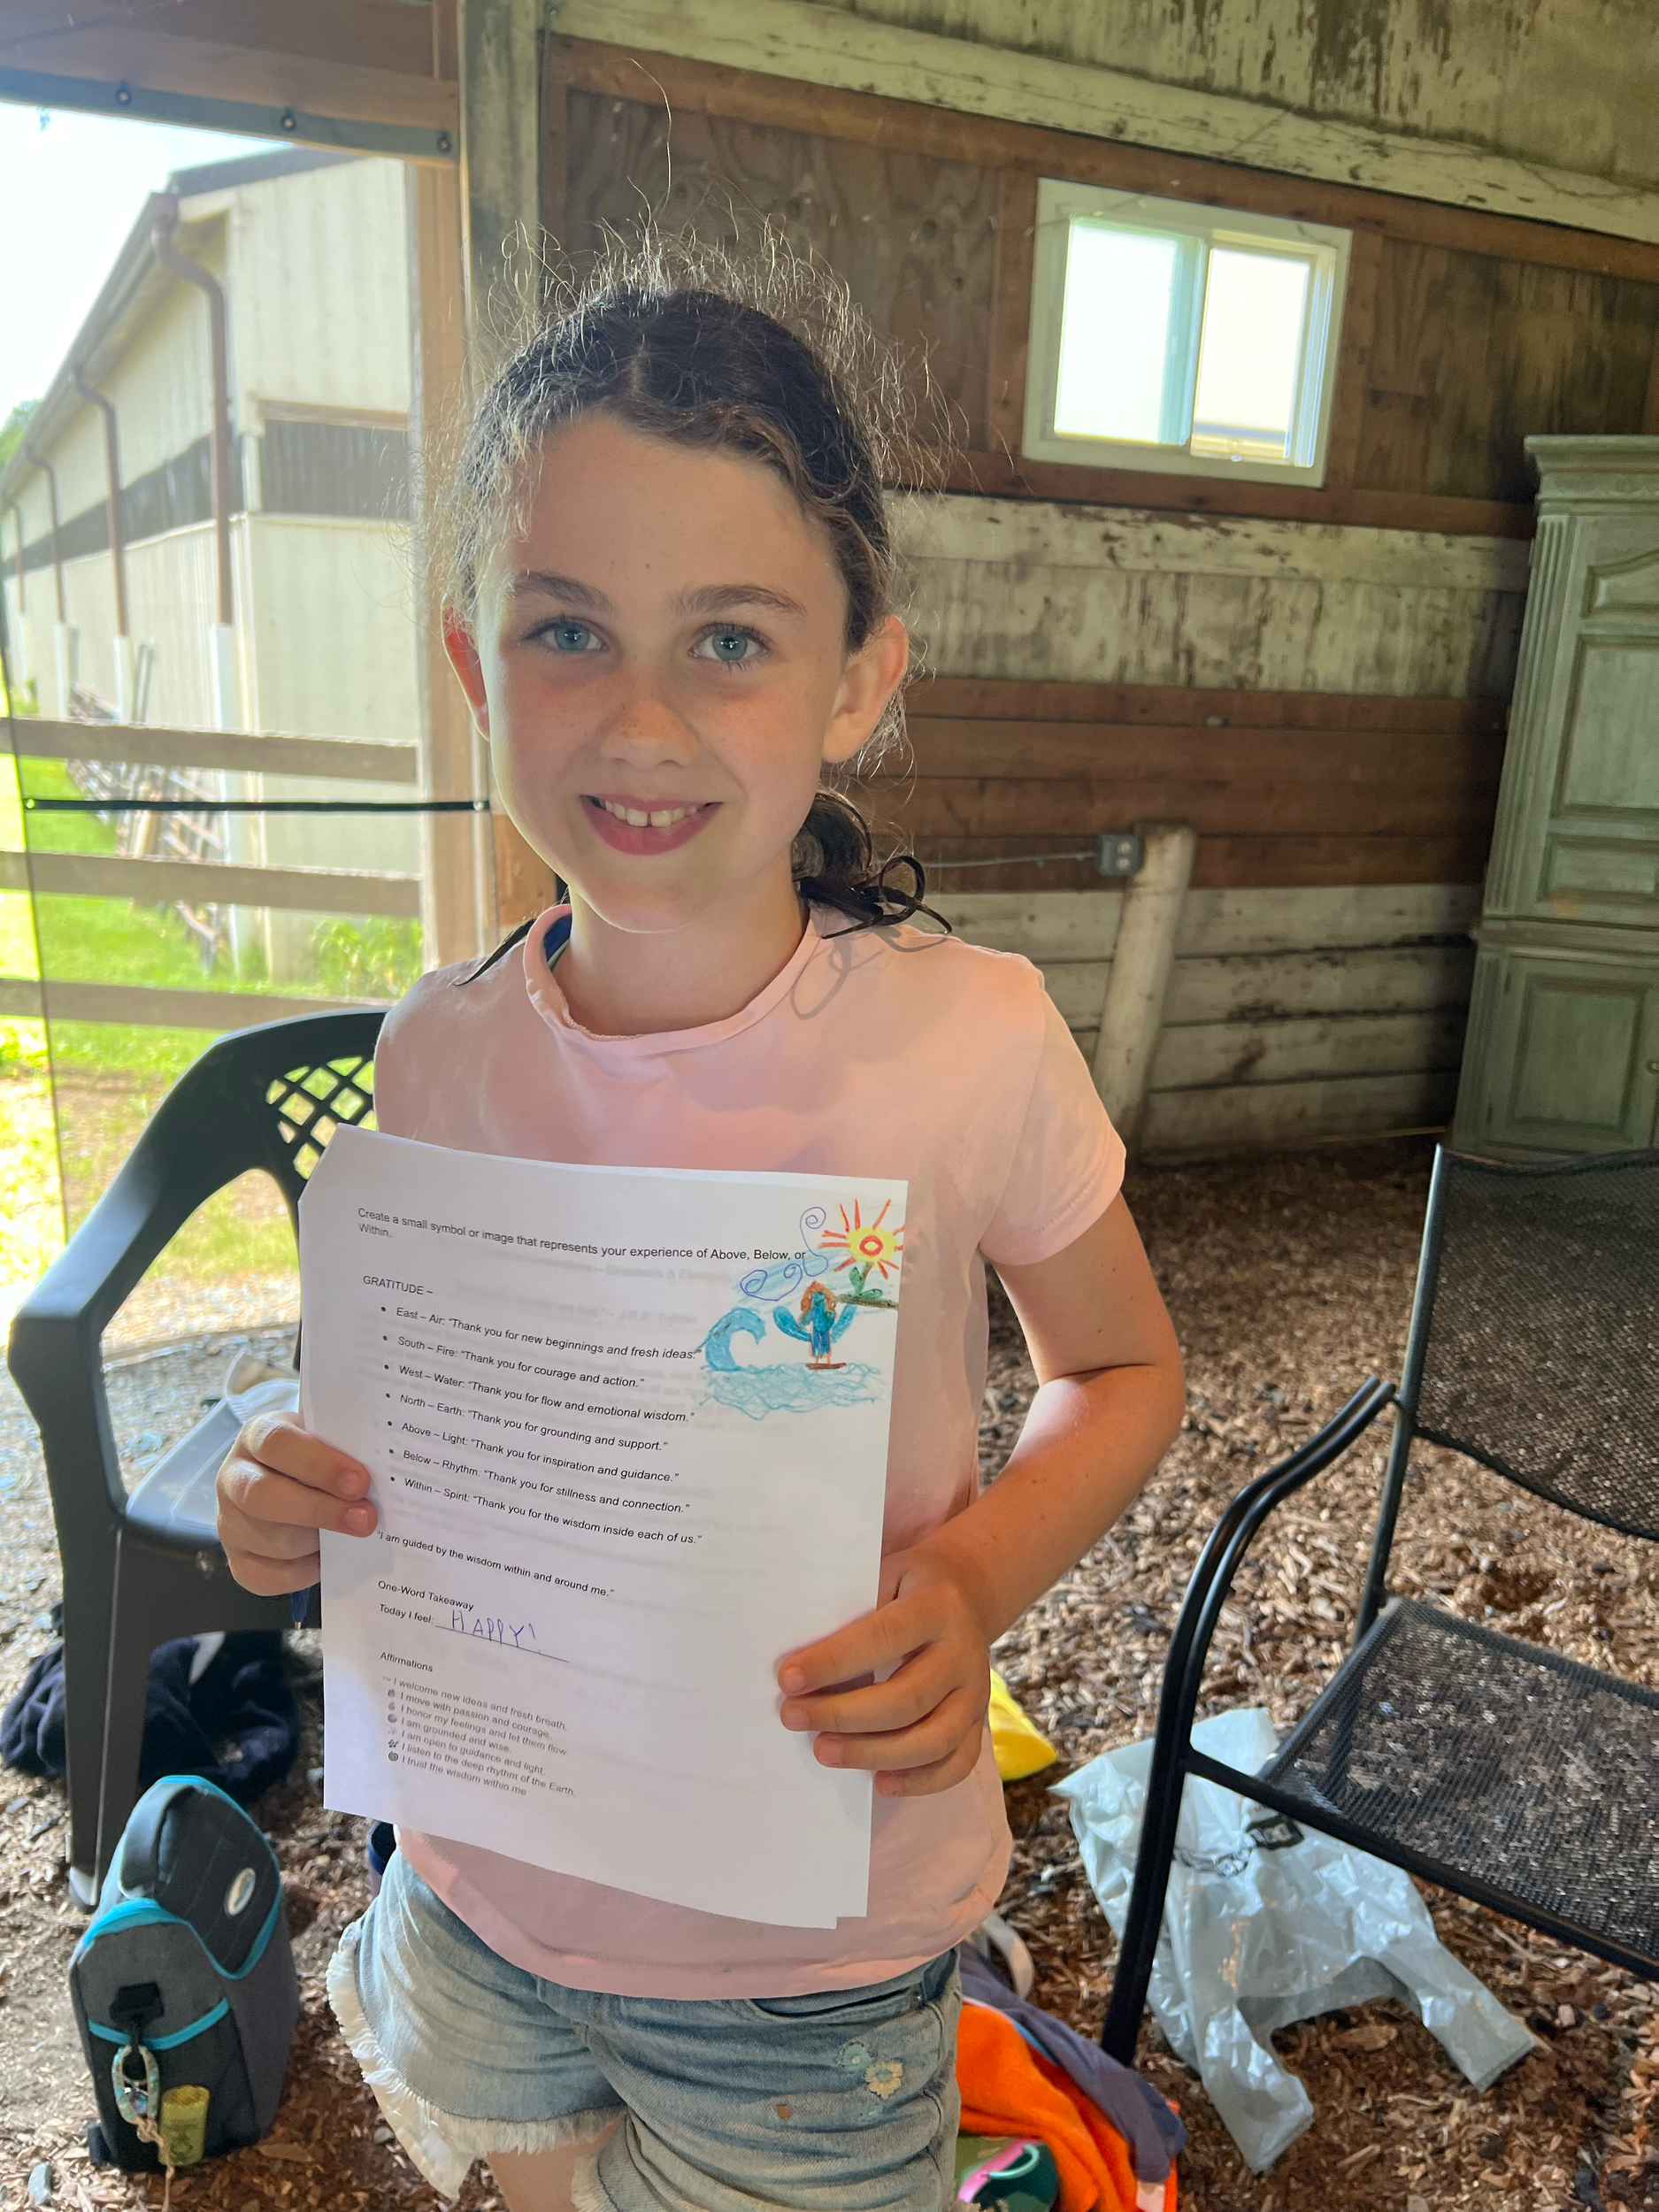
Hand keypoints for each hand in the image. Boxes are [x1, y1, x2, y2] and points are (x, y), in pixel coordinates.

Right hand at [216, 1415, 375, 1594]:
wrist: (294, 1483)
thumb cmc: (318, 1457)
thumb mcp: (327, 1438)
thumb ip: (346, 1444)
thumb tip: (387, 1463)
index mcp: (257, 1436)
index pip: (277, 1443)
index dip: (318, 1464)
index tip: (360, 1481)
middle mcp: (234, 1478)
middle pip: (263, 1496)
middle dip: (319, 1510)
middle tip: (366, 1519)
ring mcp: (230, 1522)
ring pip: (269, 1540)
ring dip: (316, 1541)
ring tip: (354, 1535)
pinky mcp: (238, 1561)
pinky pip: (266, 1577)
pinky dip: (302, 1572)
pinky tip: (326, 1559)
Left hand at [776, 1546, 991, 1797]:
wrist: (967, 1595)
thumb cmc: (907, 1586)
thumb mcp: (884, 1575)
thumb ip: (853, 1609)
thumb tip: (801, 1662)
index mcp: (937, 1607)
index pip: (883, 1638)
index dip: (834, 1662)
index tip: (788, 1679)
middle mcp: (964, 1652)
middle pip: (907, 1698)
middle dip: (843, 1714)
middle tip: (793, 1717)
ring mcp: (977, 1693)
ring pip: (933, 1740)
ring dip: (872, 1753)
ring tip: (823, 1751)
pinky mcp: (979, 1722)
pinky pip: (958, 1764)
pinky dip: (920, 1781)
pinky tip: (879, 1782)